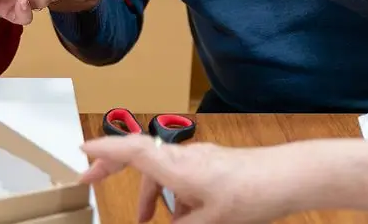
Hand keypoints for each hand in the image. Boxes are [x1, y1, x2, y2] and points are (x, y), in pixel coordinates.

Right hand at [79, 134, 297, 223]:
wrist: (287, 178)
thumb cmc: (249, 195)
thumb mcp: (209, 223)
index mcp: (175, 166)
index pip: (131, 151)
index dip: (103, 150)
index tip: (79, 151)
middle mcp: (182, 158)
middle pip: (138, 156)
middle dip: (112, 168)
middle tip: (88, 180)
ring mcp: (197, 160)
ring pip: (160, 172)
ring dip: (147, 193)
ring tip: (143, 219)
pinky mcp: (210, 167)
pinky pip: (180, 178)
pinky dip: (171, 196)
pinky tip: (182, 219)